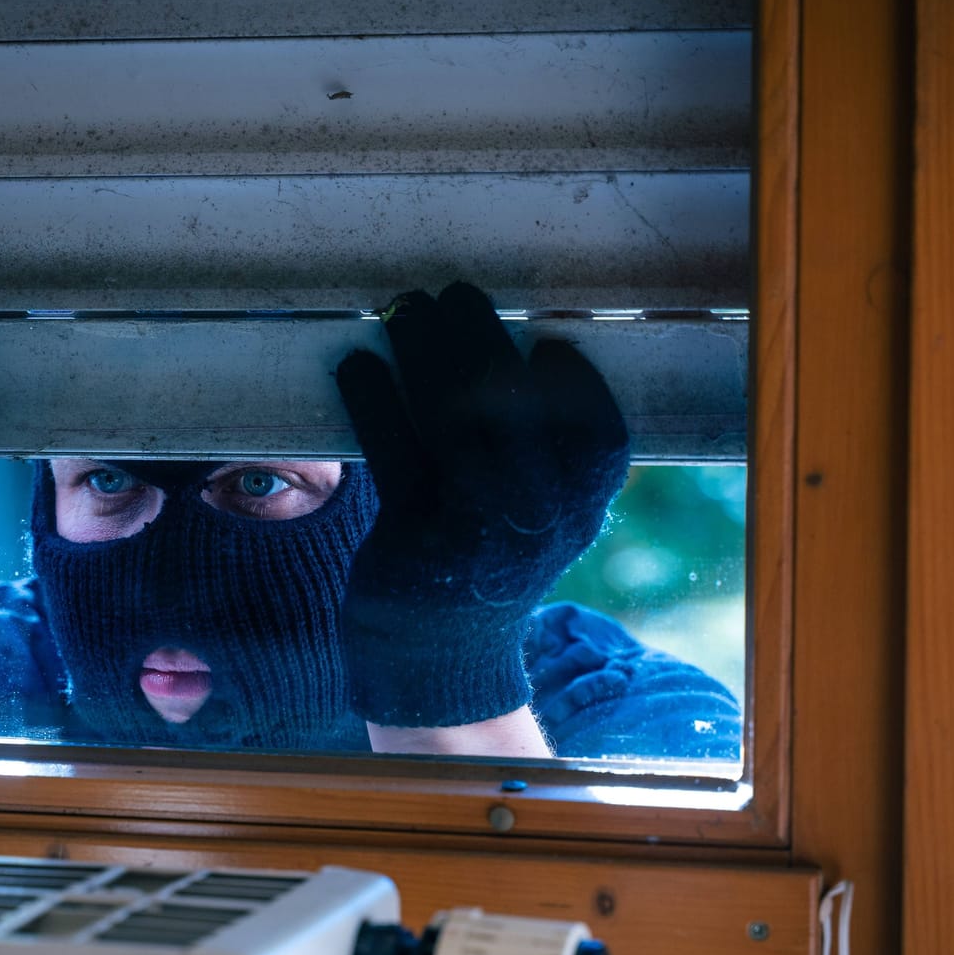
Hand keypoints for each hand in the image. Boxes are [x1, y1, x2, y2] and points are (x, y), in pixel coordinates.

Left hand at [336, 282, 629, 728]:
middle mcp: (540, 520)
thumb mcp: (541, 516)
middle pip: (514, 405)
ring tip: (404, 308)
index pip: (596, 431)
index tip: (544, 344)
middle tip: (453, 292)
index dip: (573, 383)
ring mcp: (476, 533)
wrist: (437, 662)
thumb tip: (516, 343)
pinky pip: (394, 456)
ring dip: (424, 353)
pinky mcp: (414, 544)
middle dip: (478, 337)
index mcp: (583, 510)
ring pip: (452, 420)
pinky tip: (357, 366)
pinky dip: (373, 404)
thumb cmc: (487, 561)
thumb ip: (544, 449)